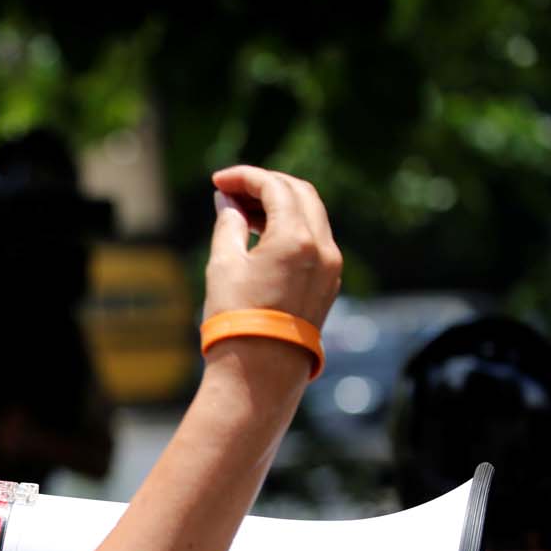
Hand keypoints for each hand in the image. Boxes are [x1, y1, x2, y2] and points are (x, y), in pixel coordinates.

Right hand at [202, 166, 341, 328]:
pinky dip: (292, 229)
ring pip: (312, 216)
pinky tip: (265, 236)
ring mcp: (331, 268)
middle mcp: (322, 248)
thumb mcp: (224, 264)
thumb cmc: (237, 320)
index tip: (219, 182)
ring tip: (245, 213)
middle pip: (300, 194)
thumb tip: (228, 203)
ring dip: (280, 206)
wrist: (259, 373)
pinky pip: (315, 241)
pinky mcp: (329, 285)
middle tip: (234, 192)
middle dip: (266, 185)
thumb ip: (228, 224)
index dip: (245, 177)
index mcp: (297, 238)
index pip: (275, 187)